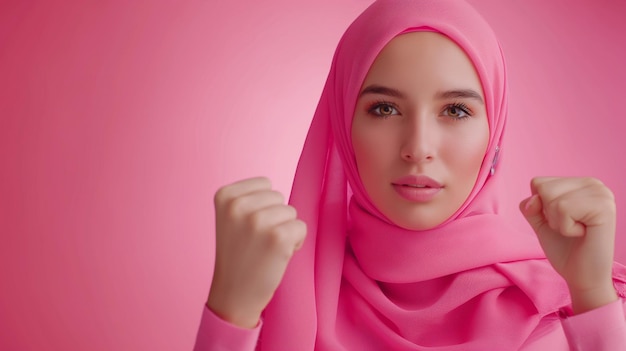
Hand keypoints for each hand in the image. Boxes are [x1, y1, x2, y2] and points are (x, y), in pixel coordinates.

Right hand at [207, 177, 306, 327]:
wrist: (234, 294)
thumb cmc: (238, 255)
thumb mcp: (231, 218)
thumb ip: (249, 198)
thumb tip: (278, 191)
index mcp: (224, 196)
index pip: (265, 184)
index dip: (264, 206)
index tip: (248, 228)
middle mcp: (238, 206)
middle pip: (279, 197)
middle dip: (275, 218)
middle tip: (258, 242)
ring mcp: (257, 221)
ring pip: (291, 212)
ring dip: (285, 230)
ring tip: (266, 249)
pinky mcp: (277, 237)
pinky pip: (301, 227)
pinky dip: (296, 242)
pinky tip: (278, 256)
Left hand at [519, 176, 617, 313]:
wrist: (582, 276)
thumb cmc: (565, 249)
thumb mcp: (541, 221)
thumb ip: (531, 205)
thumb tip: (534, 199)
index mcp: (580, 183)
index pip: (538, 182)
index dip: (540, 208)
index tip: (561, 221)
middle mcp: (594, 183)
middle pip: (543, 188)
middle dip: (549, 214)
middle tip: (570, 228)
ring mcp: (601, 194)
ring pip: (552, 199)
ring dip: (558, 222)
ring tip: (577, 231)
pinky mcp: (604, 207)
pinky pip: (563, 208)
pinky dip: (566, 228)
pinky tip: (583, 233)